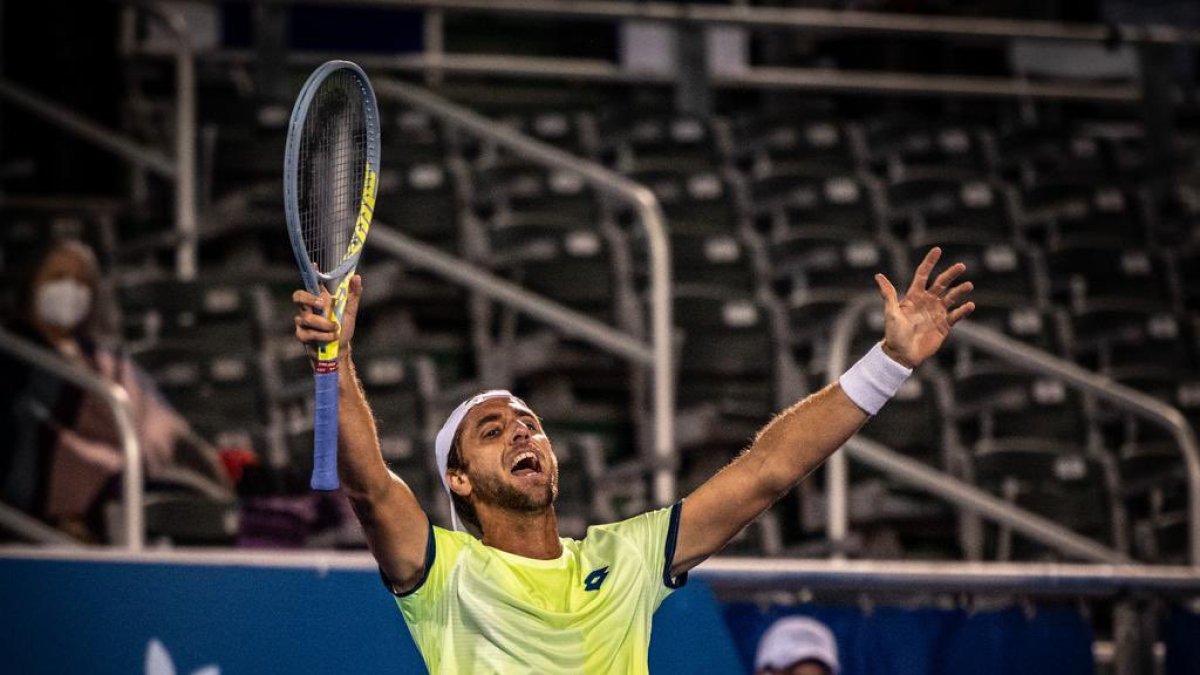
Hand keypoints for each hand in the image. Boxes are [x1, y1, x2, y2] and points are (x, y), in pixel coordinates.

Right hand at [293, 274, 362, 362]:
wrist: (338, 351)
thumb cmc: (342, 329)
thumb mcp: (350, 312)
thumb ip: (353, 295)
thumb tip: (356, 277)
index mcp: (319, 299)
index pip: (311, 283)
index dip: (310, 273)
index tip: (314, 264)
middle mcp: (307, 307)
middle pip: (298, 296)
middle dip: (311, 300)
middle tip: (324, 305)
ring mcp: (302, 321)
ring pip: (308, 318)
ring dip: (325, 325)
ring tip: (335, 329)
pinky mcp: (301, 334)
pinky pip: (310, 333)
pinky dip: (324, 336)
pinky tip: (330, 338)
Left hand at [874, 247, 974, 367]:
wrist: (902, 355)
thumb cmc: (893, 334)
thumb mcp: (891, 313)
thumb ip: (888, 294)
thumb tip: (878, 276)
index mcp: (914, 296)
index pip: (923, 275)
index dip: (929, 262)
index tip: (937, 250)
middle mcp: (927, 302)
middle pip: (941, 283)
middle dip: (950, 274)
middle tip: (961, 266)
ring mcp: (936, 313)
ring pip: (951, 297)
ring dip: (960, 291)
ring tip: (968, 285)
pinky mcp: (944, 325)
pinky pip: (956, 315)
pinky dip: (963, 310)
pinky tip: (969, 305)